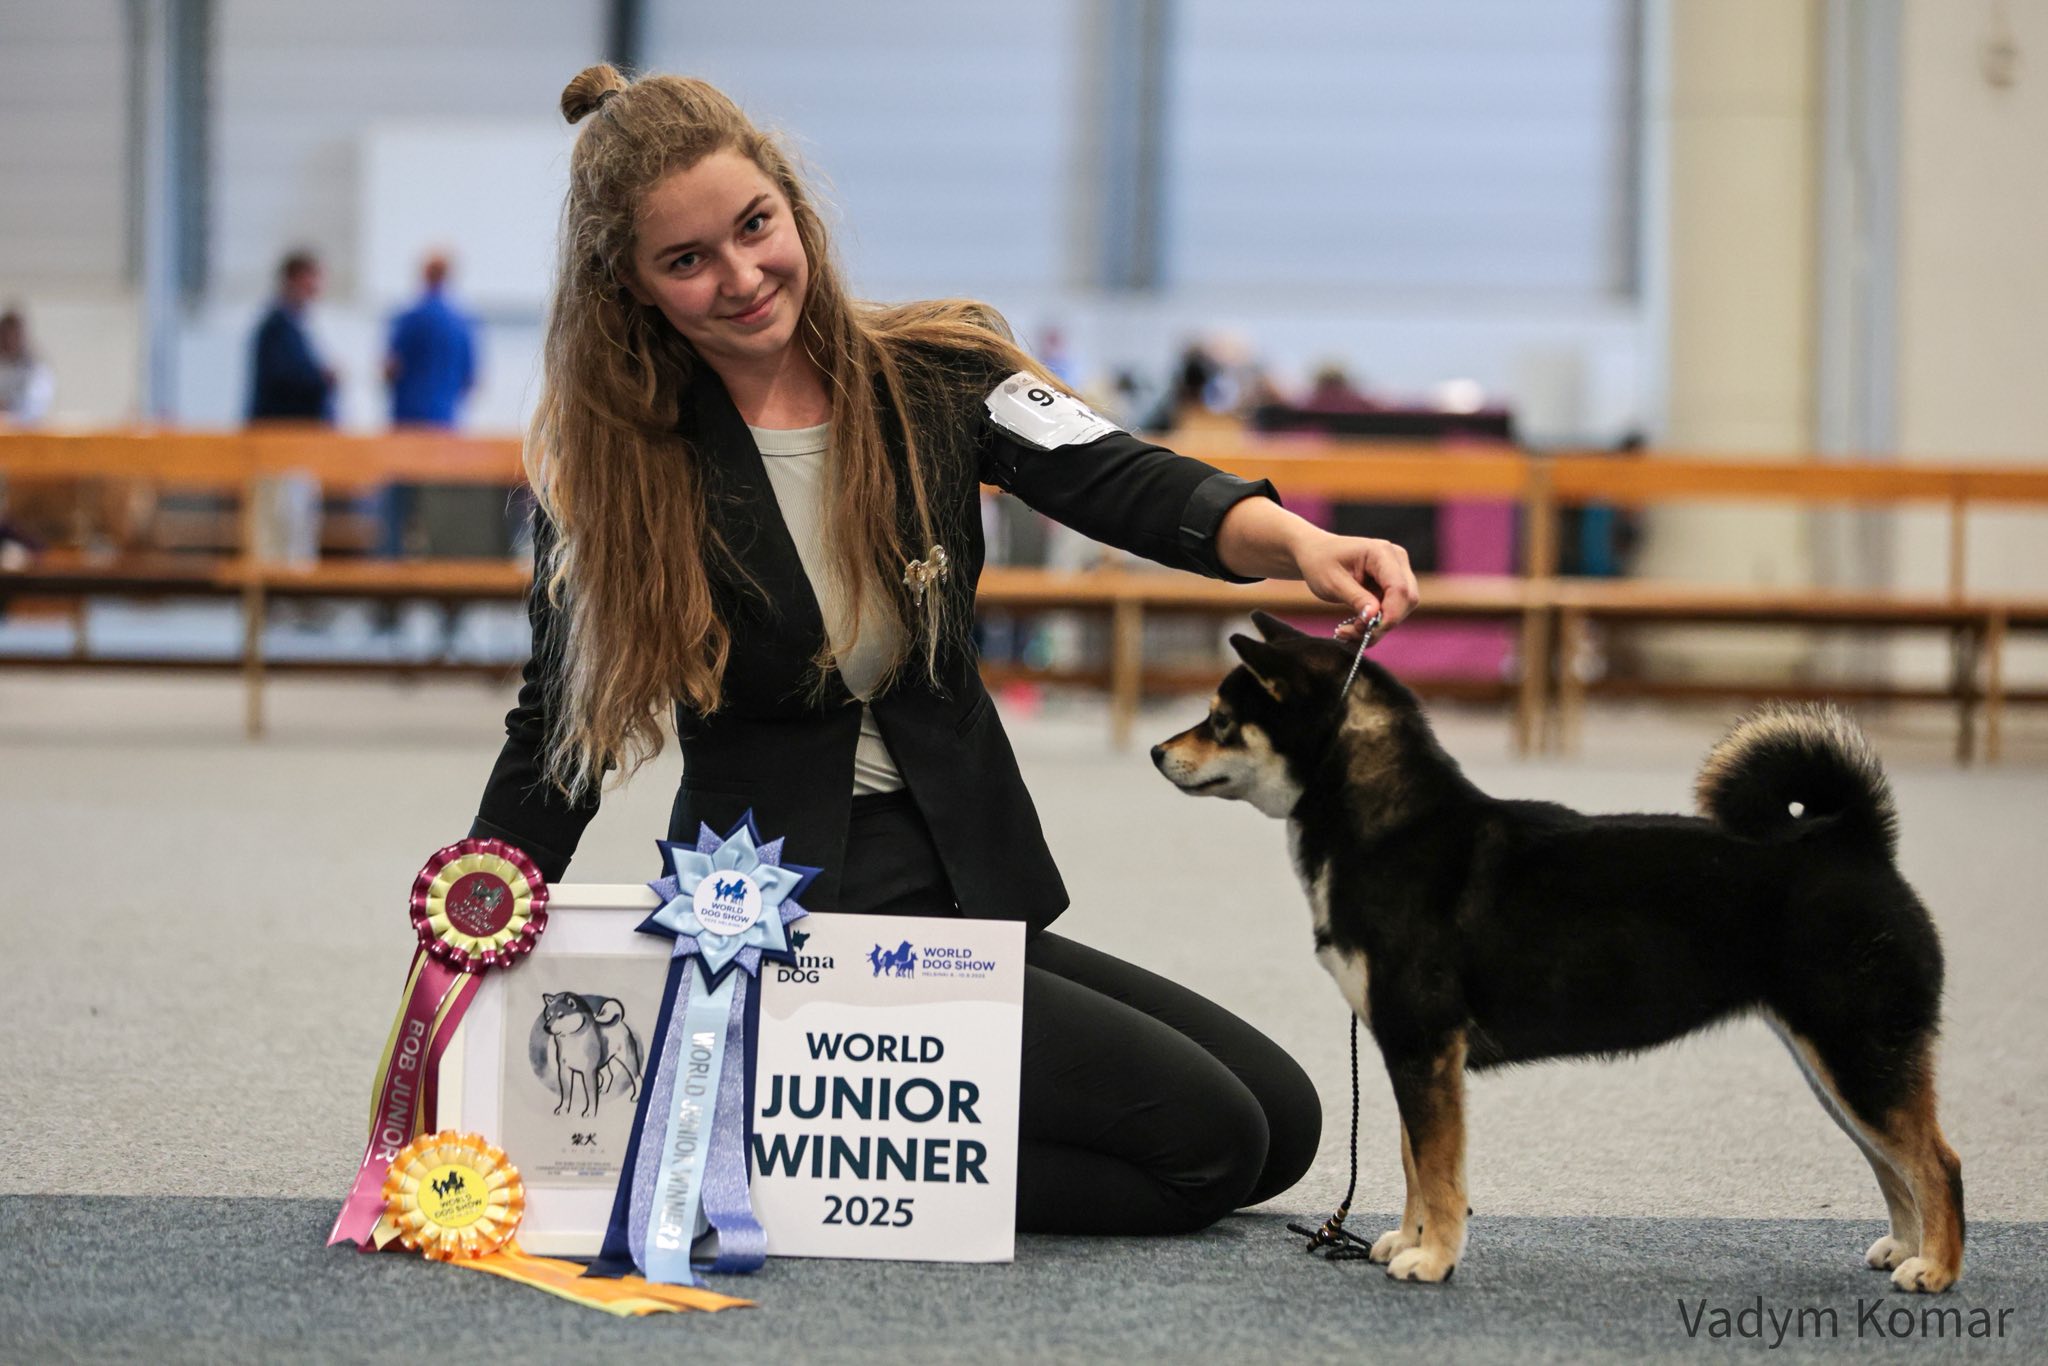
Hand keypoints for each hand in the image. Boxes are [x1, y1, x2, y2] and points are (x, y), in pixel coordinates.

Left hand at [1295, 533, 1418, 640]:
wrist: (1316, 554)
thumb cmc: (1320, 563)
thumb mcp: (1332, 583)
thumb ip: (1356, 599)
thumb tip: (1374, 617)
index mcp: (1381, 553)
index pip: (1399, 588)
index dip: (1390, 614)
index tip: (1367, 630)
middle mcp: (1396, 560)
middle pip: (1407, 600)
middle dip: (1383, 623)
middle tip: (1352, 633)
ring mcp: (1397, 572)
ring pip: (1401, 609)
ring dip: (1377, 627)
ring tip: (1346, 631)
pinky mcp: (1392, 586)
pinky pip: (1392, 611)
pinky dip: (1374, 624)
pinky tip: (1352, 628)